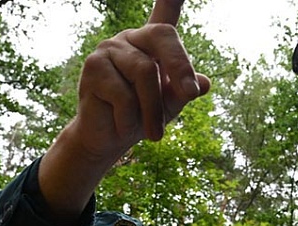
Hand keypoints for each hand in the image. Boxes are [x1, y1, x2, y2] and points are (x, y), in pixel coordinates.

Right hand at [39, 0, 210, 220]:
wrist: (110, 139)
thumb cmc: (143, 117)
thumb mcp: (170, 105)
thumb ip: (184, 91)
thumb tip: (204, 83)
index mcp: (153, 42)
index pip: (166, 12)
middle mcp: (131, 38)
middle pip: (163, 36)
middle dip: (180, 67)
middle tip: (191, 94)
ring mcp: (109, 49)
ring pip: (145, 73)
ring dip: (153, 110)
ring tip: (154, 133)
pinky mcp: (93, 66)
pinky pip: (124, 95)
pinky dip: (130, 118)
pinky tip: (121, 124)